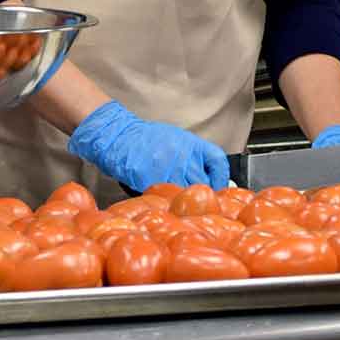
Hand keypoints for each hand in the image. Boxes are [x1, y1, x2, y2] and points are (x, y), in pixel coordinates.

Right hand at [67, 100, 229, 192]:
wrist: (118, 136)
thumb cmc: (146, 139)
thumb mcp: (176, 140)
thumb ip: (193, 157)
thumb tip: (210, 177)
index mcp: (191, 143)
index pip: (217, 161)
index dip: (221, 178)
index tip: (219, 187)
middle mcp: (182, 154)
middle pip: (203, 182)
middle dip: (200, 195)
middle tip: (196, 202)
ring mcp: (167, 168)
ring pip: (183, 193)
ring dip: (181, 201)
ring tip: (175, 202)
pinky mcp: (150, 180)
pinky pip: (162, 198)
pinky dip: (162, 202)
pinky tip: (159, 200)